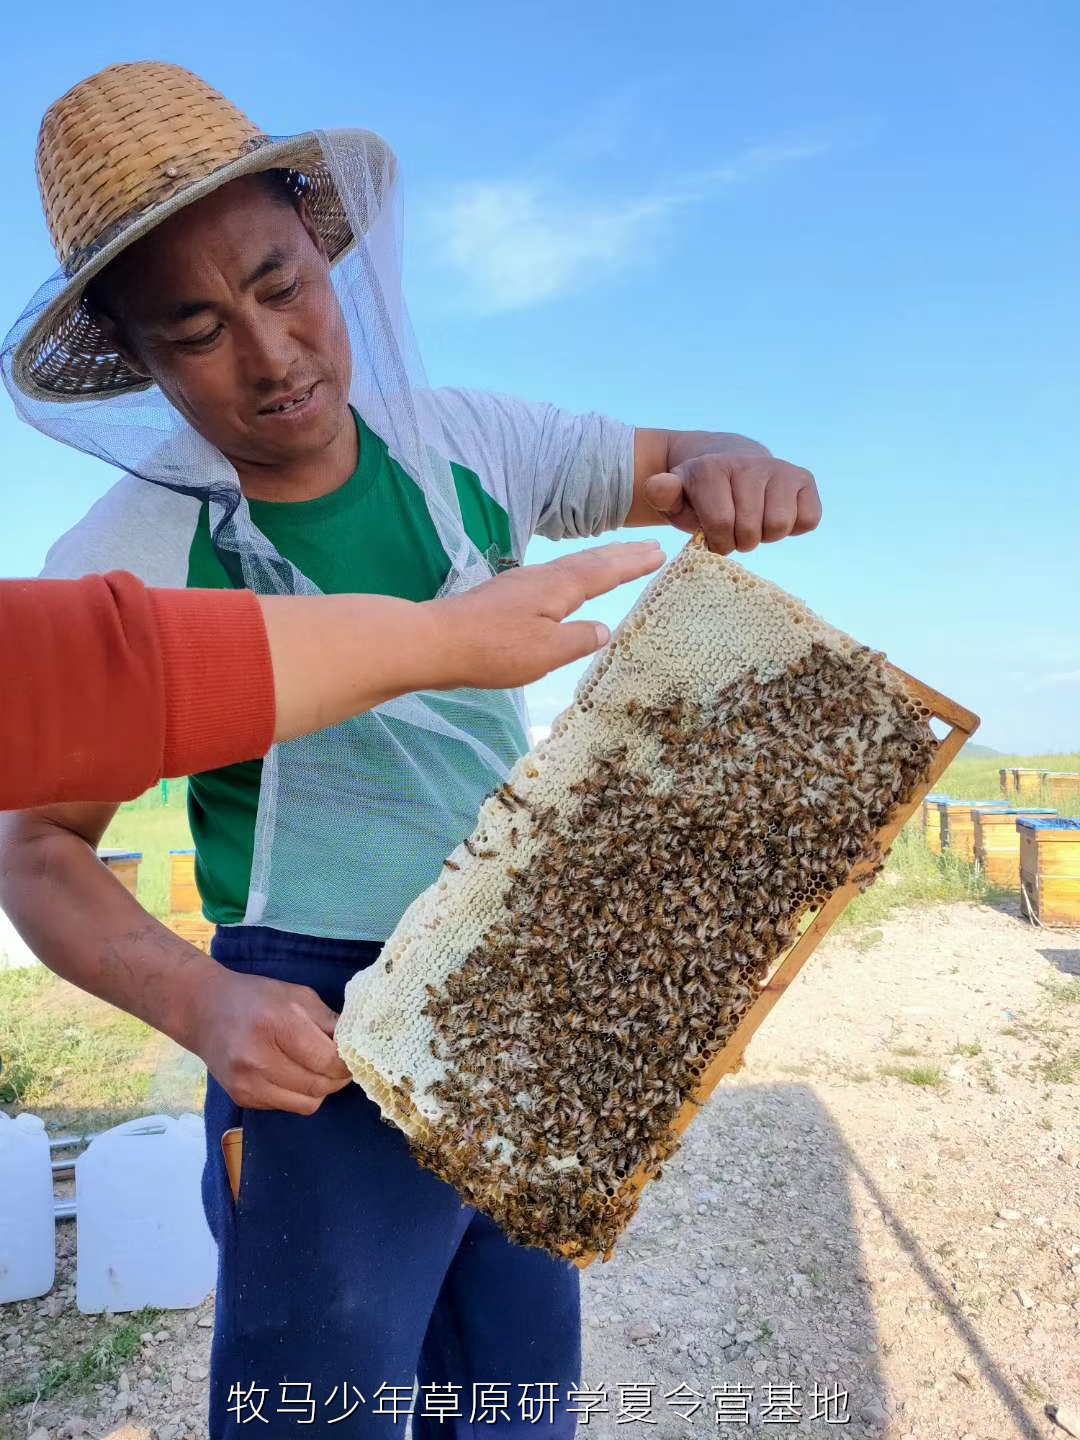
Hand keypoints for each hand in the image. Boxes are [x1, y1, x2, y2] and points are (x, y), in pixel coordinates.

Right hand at [190, 968, 352, 1112]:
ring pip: (307, 1103)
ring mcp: (247, 1083)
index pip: (327, 1060)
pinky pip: (288, 1107)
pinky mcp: (242, 1098)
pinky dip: (299, 1094)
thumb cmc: (256, 998)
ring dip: (320, 1089)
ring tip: (317, 1069)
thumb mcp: (298, 996)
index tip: (352, 1055)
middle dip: (338, 1078)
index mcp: (276, 1023)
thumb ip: (329, 1022)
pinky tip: (293, 1074)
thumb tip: (358, 1045)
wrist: (203, 1011)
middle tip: (341, 1064)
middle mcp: (258, 1058)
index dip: (347, 1062)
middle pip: (319, 1085)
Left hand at [430, 539, 664, 689]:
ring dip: (599, 561)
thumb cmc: (493, 650)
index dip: (633, 564)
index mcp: (558, 587)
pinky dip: (575, 575)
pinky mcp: (506, 596)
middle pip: (589, 561)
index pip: (605, 572)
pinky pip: (554, 578)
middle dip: (621, 555)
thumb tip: (602, 629)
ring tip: (619, 559)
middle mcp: (542, 578)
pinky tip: (569, 587)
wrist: (435, 642)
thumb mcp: (545, 652)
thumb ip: (578, 640)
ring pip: (571, 568)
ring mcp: (521, 584)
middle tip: (649, 546)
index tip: (659, 552)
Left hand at [642, 453, 820, 554]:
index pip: (721, 525)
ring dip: (765, 535)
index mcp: (712, 468)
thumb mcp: (673, 496)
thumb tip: (660, 485)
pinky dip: (792, 528)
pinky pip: (808, 520)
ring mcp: (780, 469)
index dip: (717, 542)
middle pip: (751, 530)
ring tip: (752, 522)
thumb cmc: (698, 492)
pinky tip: (772, 516)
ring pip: (780, 526)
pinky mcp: (804, 479)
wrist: (727, 461)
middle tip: (733, 530)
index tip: (711, 536)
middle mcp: (749, 463)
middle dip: (740, 541)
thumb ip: (662, 493)